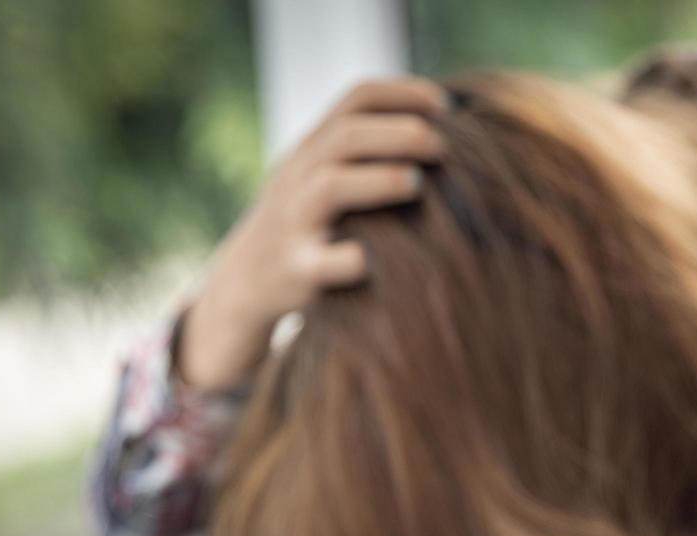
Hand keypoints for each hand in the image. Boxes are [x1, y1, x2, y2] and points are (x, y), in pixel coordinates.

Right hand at [178, 77, 446, 388]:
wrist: (247, 280)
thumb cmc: (310, 222)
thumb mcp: (326, 174)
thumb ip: (370, 151)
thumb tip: (449, 135)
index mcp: (316, 146)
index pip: (357, 99)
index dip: (403, 94)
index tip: (448, 105)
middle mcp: (302, 175)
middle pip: (345, 136)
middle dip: (397, 134)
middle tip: (441, 144)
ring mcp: (296, 222)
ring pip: (330, 188)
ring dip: (378, 181)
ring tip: (416, 183)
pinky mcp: (298, 271)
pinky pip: (326, 263)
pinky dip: (353, 259)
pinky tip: (380, 259)